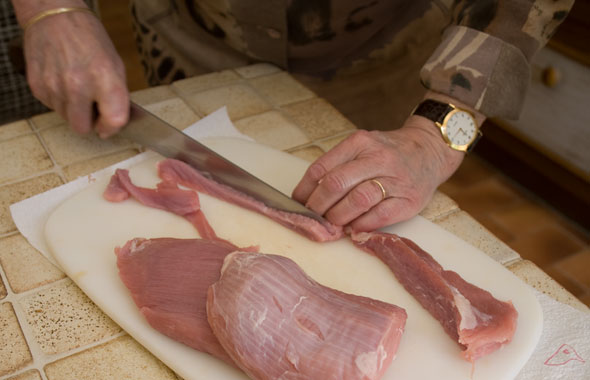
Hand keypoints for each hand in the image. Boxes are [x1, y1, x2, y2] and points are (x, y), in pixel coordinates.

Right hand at [22, 7, 128, 137]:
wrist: (54, 17)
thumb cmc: (90, 40)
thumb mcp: (115, 65)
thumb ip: (117, 96)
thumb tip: (116, 123)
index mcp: (104, 78)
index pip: (114, 120)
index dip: (113, 128)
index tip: (110, 126)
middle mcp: (78, 85)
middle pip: (82, 128)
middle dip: (89, 122)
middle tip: (92, 107)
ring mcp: (54, 86)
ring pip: (66, 119)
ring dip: (73, 110)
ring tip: (77, 87)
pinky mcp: (37, 87)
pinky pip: (52, 107)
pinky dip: (59, 100)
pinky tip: (63, 81)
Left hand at [292, 117, 464, 231]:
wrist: (430, 151)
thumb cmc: (388, 153)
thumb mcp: (362, 147)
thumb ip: (338, 165)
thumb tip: (308, 196)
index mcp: (360, 143)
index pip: (322, 167)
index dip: (305, 190)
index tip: (298, 204)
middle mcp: (378, 157)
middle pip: (337, 184)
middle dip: (319, 207)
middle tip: (314, 219)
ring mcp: (396, 179)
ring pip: (358, 200)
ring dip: (339, 218)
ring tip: (332, 225)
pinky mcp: (410, 200)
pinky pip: (381, 216)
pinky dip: (362, 226)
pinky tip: (354, 229)